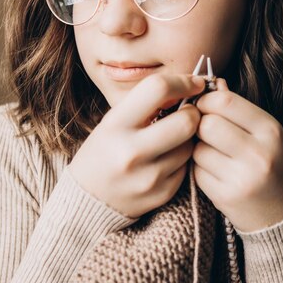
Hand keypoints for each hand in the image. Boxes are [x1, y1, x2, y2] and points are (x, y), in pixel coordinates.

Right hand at [68, 73, 204, 217]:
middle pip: (186, 121)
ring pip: (190, 146)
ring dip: (188, 138)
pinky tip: (165, 160)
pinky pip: (187, 168)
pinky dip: (182, 160)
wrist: (86, 200)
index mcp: (115, 124)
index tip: (195, 83)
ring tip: (171, 139)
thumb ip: (146, 105)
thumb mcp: (113, 122)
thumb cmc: (103, 152)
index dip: (184, 81)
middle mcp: (131, 151)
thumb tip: (188, 88)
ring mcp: (148, 176)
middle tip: (189, 112)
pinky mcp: (161, 194)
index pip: (158, 89)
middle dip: (194, 112)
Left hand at [194, 79, 282, 231]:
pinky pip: (195, 172)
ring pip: (197, 149)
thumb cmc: (272, 164)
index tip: (204, 106)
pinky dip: (199, 170)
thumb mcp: (264, 132)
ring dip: (197, 149)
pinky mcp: (225, 197)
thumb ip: (238, 107)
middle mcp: (258, 153)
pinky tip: (215, 173)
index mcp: (270, 130)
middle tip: (204, 131)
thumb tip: (212, 82)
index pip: (224, 101)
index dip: (206, 100)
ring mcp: (241, 178)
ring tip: (214, 154)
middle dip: (199, 125)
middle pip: (205, 124)